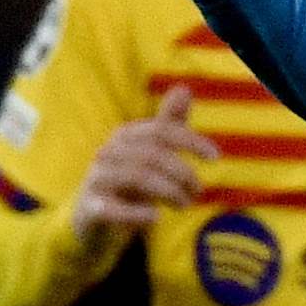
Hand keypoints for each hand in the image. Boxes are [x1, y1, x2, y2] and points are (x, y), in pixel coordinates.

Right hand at [73, 86, 219, 237]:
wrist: (92, 217)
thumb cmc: (129, 181)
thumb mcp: (151, 152)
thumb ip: (168, 124)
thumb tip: (184, 88)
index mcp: (125, 137)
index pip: (161, 130)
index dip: (191, 141)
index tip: (215, 157)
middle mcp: (108, 153)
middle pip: (152, 154)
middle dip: (183, 173)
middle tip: (197, 191)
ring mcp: (95, 180)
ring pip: (137, 177)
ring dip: (169, 192)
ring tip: (184, 204)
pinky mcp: (90, 208)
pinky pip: (111, 208)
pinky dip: (136, 213)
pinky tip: (155, 217)